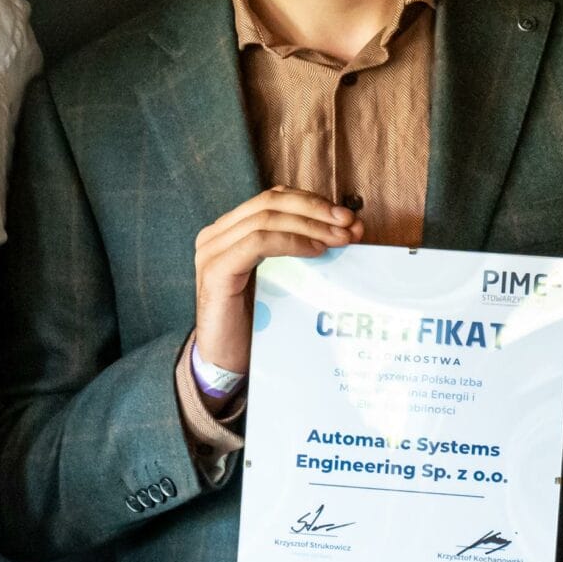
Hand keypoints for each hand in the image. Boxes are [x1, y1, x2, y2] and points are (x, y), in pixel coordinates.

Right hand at [192, 187, 359, 375]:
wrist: (226, 361)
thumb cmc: (255, 322)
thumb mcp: (282, 278)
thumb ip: (302, 251)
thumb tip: (348, 230)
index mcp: (230, 231)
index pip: (274, 199)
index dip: (313, 202)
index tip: (348, 218)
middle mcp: (217, 234)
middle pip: (272, 202)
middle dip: (316, 210)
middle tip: (349, 224)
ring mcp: (213, 250)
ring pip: (267, 218)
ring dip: (310, 225)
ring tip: (340, 239)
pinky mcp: (216, 270)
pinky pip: (257, 243)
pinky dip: (291, 242)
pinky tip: (315, 251)